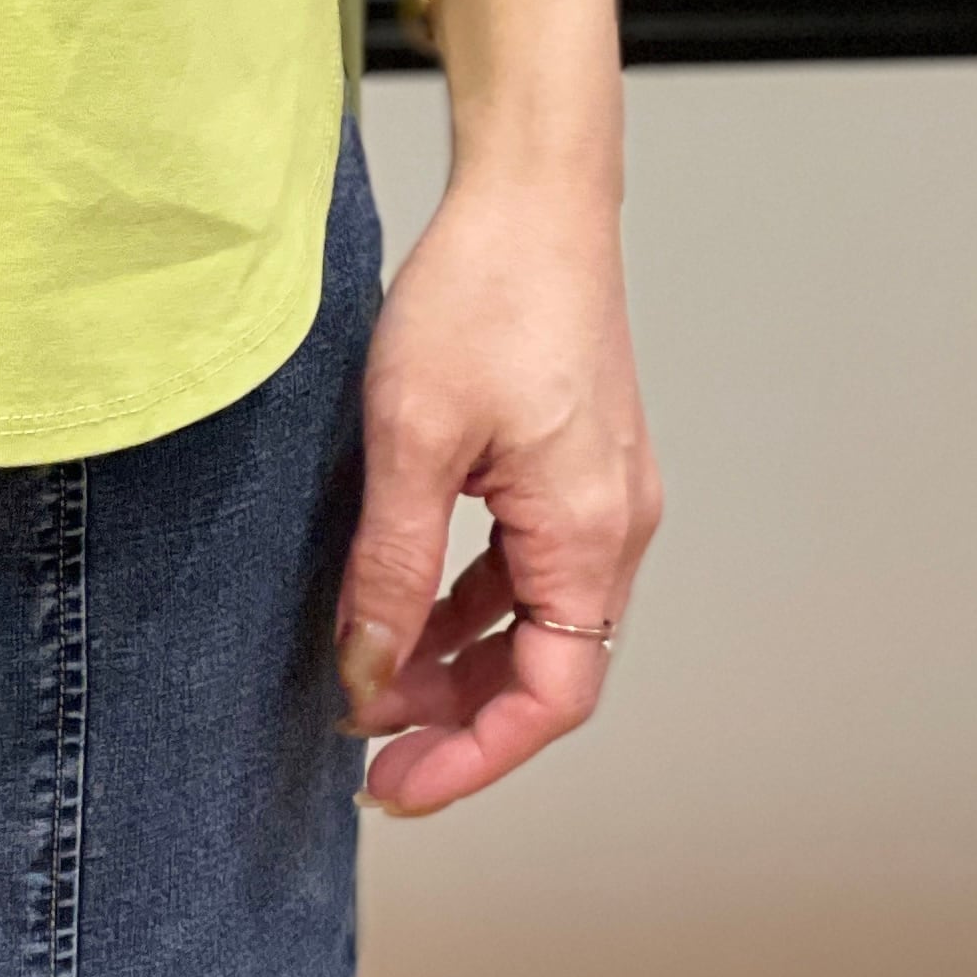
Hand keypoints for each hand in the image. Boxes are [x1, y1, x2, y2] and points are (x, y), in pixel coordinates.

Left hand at [335, 167, 660, 814]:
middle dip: (455, 717)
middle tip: (362, 743)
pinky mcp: (574, 463)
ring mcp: (601, 494)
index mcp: (590, 535)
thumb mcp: (413, 439)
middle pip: (545, 671)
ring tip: (368, 676)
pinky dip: (468, 598)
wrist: (532, 190)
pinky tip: (404, 601)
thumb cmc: (482, 293)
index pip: (549, 701)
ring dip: (456, 659)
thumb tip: (369, 672)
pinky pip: (527, 565)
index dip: (471, 758)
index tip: (391, 785)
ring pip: (533, 620)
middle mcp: (614, 526)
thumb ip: (393, 569)